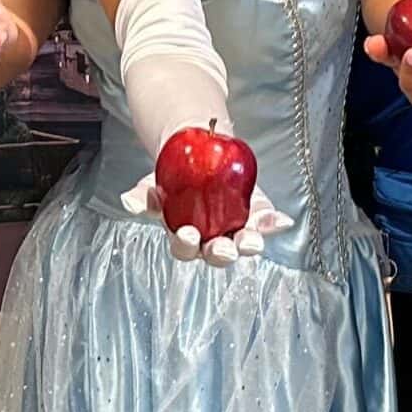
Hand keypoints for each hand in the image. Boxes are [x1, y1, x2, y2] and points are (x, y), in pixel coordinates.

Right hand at [120, 176, 295, 265]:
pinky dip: (274, 223)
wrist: (195, 157)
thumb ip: (144, 196)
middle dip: (221, 253)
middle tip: (224, 248)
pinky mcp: (257, 216)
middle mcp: (213, 240)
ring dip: (251, 243)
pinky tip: (281, 220)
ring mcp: (237, 230)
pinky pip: (267, 223)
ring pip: (245, 243)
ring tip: (254, 238)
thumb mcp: (154, 186)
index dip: (186, 244)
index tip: (187, 233)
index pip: (185, 249)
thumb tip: (129, 202)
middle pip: (218, 254)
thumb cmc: (173, 181)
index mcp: (187, 238)